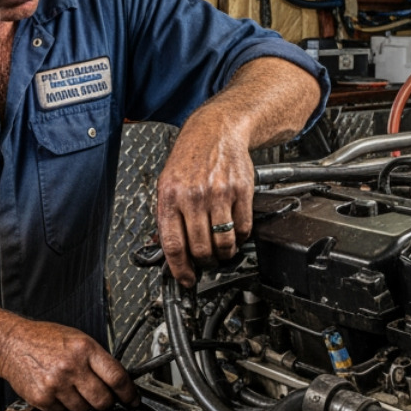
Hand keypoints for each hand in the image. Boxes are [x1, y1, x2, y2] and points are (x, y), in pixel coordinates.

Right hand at [0, 320, 136, 410]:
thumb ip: (97, 359)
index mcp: (84, 348)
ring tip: (72, 388)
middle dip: (107, 402)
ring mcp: (56, 384)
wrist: (11, 343)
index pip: (117, 377)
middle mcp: (71, 366)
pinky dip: (64, 406)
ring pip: (84, 409)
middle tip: (103, 398)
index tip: (132, 400)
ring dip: (83, 404)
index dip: (129, 393)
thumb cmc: (44, 339)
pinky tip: (57, 390)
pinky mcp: (43, 398)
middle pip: (103, 400)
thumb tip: (118, 381)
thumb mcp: (76, 339)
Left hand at [157, 113, 254, 286]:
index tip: (186, 279)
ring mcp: (219, 194)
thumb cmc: (190, 159)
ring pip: (224, 242)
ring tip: (222, 250)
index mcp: (170, 196)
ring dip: (224, 254)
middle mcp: (193, 196)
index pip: (173, 245)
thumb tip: (167, 252)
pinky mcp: (241, 191)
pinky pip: (243, 228)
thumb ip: (167, 217)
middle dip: (204, 262)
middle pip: (200, 248)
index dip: (180, 269)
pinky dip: (240, 237)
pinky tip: (235, 232)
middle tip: (206, 261)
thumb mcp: (167, 184)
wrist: (216, 132)